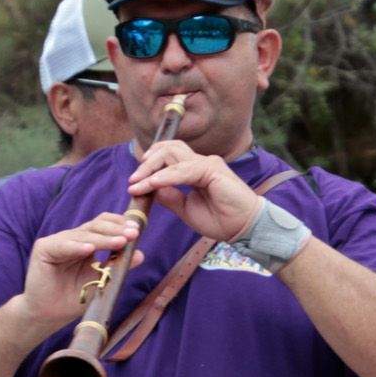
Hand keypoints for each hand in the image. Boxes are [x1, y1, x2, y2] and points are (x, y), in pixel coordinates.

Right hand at [18, 212, 142, 330]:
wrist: (48, 315)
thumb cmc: (74, 298)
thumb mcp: (102, 281)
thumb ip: (117, 266)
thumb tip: (140, 254)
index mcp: (86, 242)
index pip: (104, 225)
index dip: (120, 224)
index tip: (138, 230)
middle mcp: (72, 238)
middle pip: (96, 226)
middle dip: (116, 230)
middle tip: (133, 234)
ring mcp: (57, 241)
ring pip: (83, 235)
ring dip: (103, 239)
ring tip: (120, 242)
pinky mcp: (43, 249)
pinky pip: (62, 246)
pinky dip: (76, 247)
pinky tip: (89, 249)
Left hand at [127, 141, 261, 242]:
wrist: (242, 228)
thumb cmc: (219, 219)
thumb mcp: (186, 209)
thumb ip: (170, 196)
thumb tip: (150, 188)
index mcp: (194, 169)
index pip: (168, 156)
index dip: (148, 164)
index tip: (133, 182)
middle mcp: (200, 162)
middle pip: (168, 148)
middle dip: (146, 161)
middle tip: (133, 179)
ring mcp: (207, 163)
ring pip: (173, 153)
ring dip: (151, 167)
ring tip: (137, 182)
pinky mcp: (212, 169)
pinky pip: (183, 169)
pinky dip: (165, 176)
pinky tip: (153, 184)